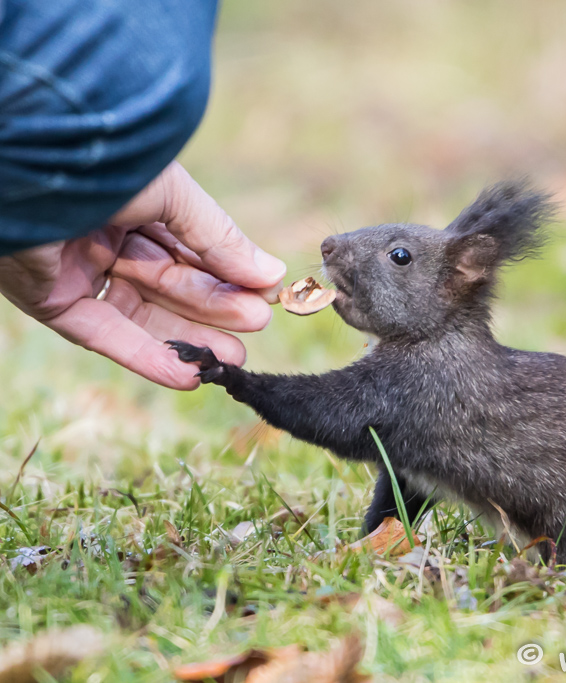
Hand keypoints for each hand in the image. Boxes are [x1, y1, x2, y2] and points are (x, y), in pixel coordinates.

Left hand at [0, 162, 286, 388]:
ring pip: (144, 313)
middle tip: (257, 324)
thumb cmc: (106, 164)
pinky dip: (146, 356)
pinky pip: (105, 333)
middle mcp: (106, 235)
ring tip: (233, 357)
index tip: (268, 294)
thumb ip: (220, 241)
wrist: (35, 164)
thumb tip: (272, 277)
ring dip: (190, 340)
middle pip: (171, 283)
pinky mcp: (52, 300)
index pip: (191, 248)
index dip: (230, 273)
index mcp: (134, 201)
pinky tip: (187, 375)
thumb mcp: (175, 198)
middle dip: (216, 307)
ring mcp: (78, 269)